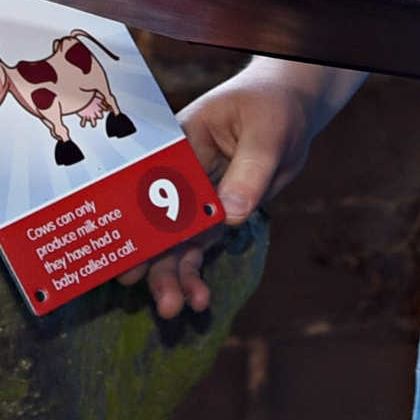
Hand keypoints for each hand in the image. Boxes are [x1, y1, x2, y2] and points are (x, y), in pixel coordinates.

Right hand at [130, 61, 354, 318]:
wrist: (291, 112)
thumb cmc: (271, 109)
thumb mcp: (266, 133)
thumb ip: (248, 172)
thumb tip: (231, 215)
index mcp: (176, 147)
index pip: (146, 186)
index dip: (135, 222)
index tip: (127, 258)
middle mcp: (176, 177)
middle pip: (156, 223)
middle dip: (153, 262)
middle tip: (157, 296)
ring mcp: (193, 200)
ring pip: (174, 244)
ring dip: (173, 278)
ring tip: (174, 310)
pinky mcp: (214, 217)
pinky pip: (199, 250)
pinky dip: (196, 276)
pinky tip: (200, 301)